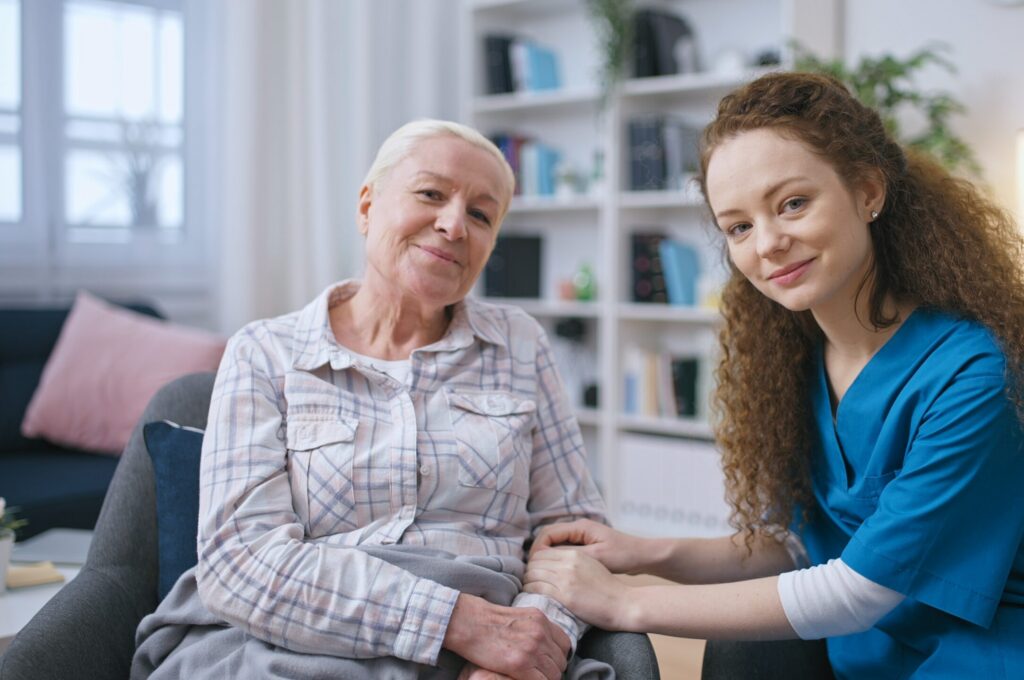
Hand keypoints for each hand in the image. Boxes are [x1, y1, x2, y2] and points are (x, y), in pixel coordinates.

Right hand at [443, 594, 570, 679]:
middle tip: (536, 673)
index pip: (565, 644)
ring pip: (553, 674)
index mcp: (541, 620)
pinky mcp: (520, 664)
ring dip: (544, 678)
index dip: (557, 656)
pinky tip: (523, 679)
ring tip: (529, 677)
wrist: (468, 622)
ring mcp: (532, 648)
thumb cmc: (486, 620)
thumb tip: (544, 643)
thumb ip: (534, 628)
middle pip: (560, 661)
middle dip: (551, 669)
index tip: (547, 662)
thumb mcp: (518, 616)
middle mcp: (540, 633)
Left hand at [524, 548, 632, 630]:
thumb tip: (553, 563)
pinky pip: (537, 588)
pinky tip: (532, 595)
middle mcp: (568, 563)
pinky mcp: (565, 596)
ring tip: (530, 588)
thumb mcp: (591, 564)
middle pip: (535, 561)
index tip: (535, 570)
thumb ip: (572, 560)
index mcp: (575, 554)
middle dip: (529, 570)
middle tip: (530, 579)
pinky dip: (531, 591)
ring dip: (528, 581)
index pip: (543, 551)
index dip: (535, 560)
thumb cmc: (608, 588)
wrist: (623, 604)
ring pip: (533, 574)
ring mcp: (566, 579)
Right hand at [530, 519, 646, 573]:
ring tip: (541, 575)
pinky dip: (557, 560)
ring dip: (547, 558)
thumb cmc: (623, 555)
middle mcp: (578, 528)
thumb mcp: (596, 557)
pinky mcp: (585, 546)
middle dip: (538, 554)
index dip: (537, 549)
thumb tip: (546, 558)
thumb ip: (571, 555)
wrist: (643, 556)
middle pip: (548, 538)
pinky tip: (555, 574)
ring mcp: (581, 537)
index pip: (547, 533)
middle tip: (532, 572)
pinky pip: (564, 551)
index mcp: (579, 527)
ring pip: (555, 545)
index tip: (532, 566)